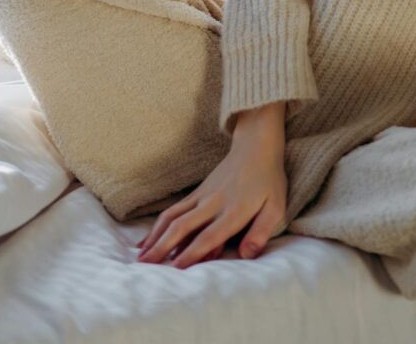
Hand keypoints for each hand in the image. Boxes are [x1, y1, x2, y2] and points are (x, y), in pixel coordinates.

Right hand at [135, 130, 287, 268]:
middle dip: (163, 247)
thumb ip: (261, 232)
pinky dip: (158, 225)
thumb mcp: (276, 207)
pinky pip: (174, 209)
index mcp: (233, 211)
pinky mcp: (197, 192)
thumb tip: (246, 255)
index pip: (209, 236)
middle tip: (145, 267)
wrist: (256, 146)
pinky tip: (148, 239)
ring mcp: (202, 196)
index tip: (175, 270)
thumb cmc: (268, 180)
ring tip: (140, 256)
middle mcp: (213, 203)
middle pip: (183, 227)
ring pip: (172, 216)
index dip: (191, 254)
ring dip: (155, 236)